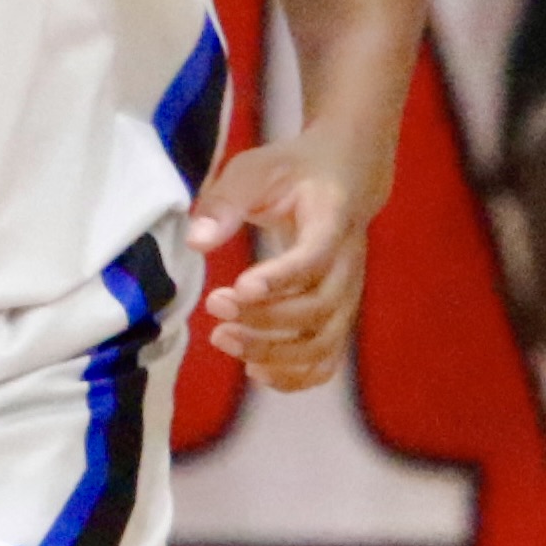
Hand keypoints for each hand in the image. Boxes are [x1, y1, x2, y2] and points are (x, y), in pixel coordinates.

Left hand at [186, 136, 377, 392]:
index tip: (239, 287)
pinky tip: (253, 369)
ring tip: (224, 340)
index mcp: (333, 221)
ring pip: (323, 343)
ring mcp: (348, 296)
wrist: (346, 177)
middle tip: (214, 306)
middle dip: (264, 318)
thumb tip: (196, 241)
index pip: (315, 257)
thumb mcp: (256, 169)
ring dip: (273, 352)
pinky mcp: (339, 317)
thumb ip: (225, 202)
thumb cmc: (293, 173)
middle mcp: (349, 265)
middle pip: (318, 308)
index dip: (281, 277)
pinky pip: (326, 361)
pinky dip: (293, 376)